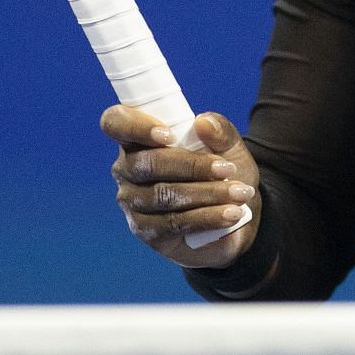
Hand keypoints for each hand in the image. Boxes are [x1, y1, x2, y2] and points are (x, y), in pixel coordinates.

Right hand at [100, 106, 260, 267]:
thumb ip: (220, 130)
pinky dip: (205, 217)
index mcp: (138, 138)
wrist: (235, 212)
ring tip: (239, 193)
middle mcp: (127, 169)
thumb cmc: (223, 171)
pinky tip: (229, 214)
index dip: (135, 126)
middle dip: (192, 166)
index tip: (168, 135)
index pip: (115, 122)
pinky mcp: (146, 231)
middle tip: (227, 169)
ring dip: (206, 193)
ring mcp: (132, 202)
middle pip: (147, 164)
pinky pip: (172, 223)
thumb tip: (203, 123)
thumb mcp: (229, 146)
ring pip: (162, 195)